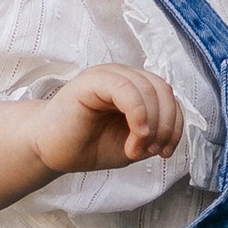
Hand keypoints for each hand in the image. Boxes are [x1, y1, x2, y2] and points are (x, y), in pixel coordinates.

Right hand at [30, 64, 184, 175]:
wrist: (52, 151)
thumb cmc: (89, 145)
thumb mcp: (134, 143)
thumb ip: (154, 132)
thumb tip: (170, 129)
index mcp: (136, 88)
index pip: (169, 97)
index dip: (175, 125)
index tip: (164, 152)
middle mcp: (124, 76)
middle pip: (163, 91)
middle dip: (165, 126)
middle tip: (150, 151)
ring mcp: (108, 75)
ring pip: (149, 89)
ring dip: (152, 124)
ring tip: (137, 148)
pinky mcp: (92, 81)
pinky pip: (126, 89)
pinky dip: (139, 113)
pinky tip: (136, 134)